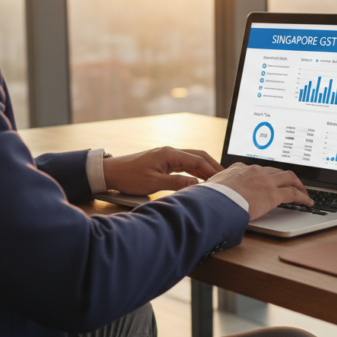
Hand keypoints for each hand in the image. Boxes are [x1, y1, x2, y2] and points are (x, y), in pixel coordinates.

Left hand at [103, 147, 223, 195]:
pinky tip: (200, 178)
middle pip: (198, 155)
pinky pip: (184, 164)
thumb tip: (197, 185)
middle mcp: (170, 152)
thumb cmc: (129, 177)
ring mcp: (167, 156)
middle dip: (213, 165)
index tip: (223, 179)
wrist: (111, 172)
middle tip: (226, 176)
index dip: (212, 170)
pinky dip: (195, 170)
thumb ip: (177, 183)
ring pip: (192, 159)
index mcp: (169, 154)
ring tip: (217, 178)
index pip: (197, 160)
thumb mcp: (154, 183)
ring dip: (205, 167)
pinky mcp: (163, 161)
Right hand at [206, 163, 312, 219]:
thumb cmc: (208, 199)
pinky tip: (308, 203)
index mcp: (238, 169)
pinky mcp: (272, 194)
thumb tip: (203, 199)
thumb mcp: (208, 191)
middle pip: (276, 171)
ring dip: (298, 185)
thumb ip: (212, 193)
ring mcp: (264, 181)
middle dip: (286, 177)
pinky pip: (293, 193)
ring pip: (289, 178)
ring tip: (304, 193)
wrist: (214, 201)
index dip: (266, 175)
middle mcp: (253, 171)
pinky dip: (303, 197)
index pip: (257, 169)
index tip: (269, 180)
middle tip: (293, 184)